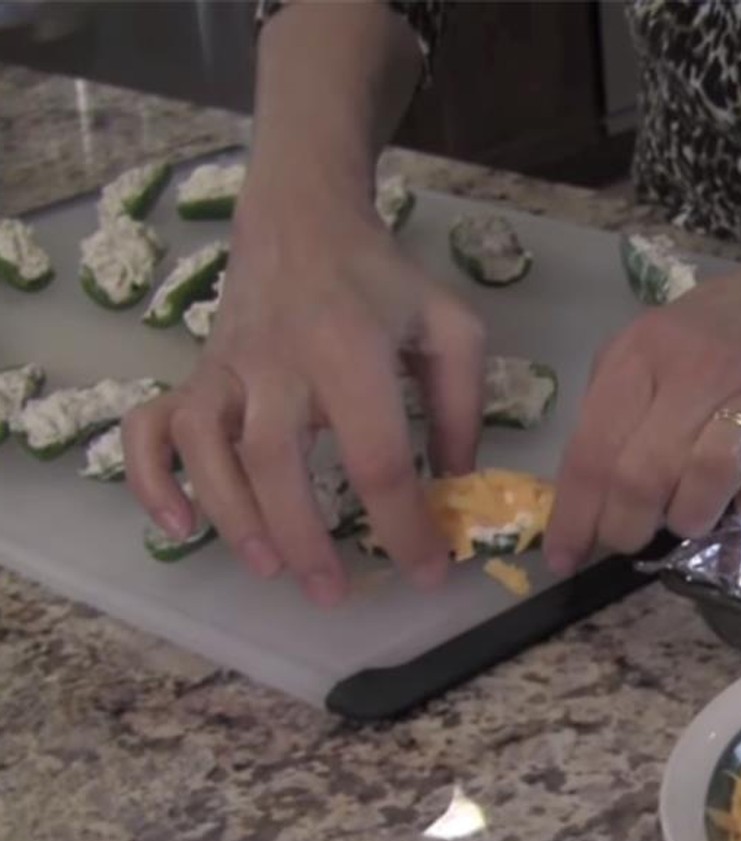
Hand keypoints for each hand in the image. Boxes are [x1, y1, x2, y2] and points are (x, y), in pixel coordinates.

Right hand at [122, 183, 484, 606]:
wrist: (302, 218)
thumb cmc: (382, 281)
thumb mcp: (450, 328)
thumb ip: (460, 407)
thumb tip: (455, 485)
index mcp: (351, 352)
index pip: (377, 458)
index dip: (403, 524)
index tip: (428, 570)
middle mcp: (278, 363)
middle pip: (276, 462)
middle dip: (304, 538)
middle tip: (333, 594)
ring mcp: (226, 368)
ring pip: (208, 450)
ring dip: (234, 518)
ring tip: (270, 570)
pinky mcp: (194, 374)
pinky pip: (151, 428)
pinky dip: (151, 478)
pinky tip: (177, 525)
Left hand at [544, 249, 740, 572]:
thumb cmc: (735, 333)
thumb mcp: (658, 346)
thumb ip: (618, 407)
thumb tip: (583, 499)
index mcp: (645, 351)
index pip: (592, 451)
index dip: (574, 517)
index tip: (564, 559)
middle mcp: (698, 370)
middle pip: (639, 480)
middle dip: (627, 528)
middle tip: (634, 538)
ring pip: (700, 492)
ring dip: (691, 518)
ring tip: (697, 508)